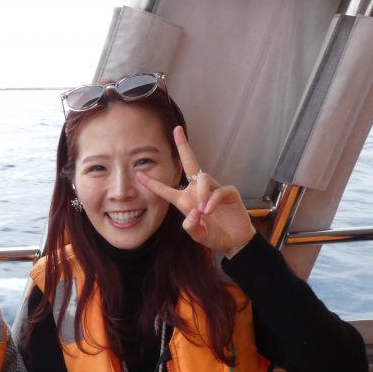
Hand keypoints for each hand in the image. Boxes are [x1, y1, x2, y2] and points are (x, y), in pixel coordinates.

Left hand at [136, 126, 254, 257]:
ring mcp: (214, 189)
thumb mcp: (199, 235)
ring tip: (204, 212)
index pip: (166, 189)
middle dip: (183, 146)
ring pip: (203, 178)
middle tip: (177, 130)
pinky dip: (213, 200)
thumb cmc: (215, 236)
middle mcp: (198, 191)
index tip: (138, 173)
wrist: (235, 241)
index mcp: (185, 200)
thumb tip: (192, 215)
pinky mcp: (228, 192)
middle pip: (190, 163)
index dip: (152, 183)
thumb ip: (192, 228)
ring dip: (201, 193)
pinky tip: (210, 211)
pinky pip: (218, 190)